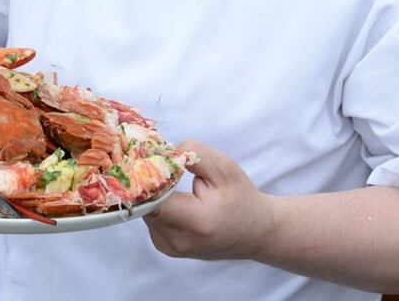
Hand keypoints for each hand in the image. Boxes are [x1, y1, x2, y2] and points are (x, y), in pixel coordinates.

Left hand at [143, 139, 275, 260]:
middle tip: (153, 157)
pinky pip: (149, 216)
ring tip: (166, 175)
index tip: (145, 155)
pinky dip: (154, 200)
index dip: (145, 175)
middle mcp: (177, 240)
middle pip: (144, 202)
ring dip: (150, 189)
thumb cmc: (241, 198)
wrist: (255, 232)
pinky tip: (169, 192)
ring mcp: (168, 246)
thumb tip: (163, 151)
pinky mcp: (164, 246)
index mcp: (195, 222)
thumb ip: (193, 153)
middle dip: (146, 178)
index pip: (153, 199)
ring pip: (143, 208)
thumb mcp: (224, 167)